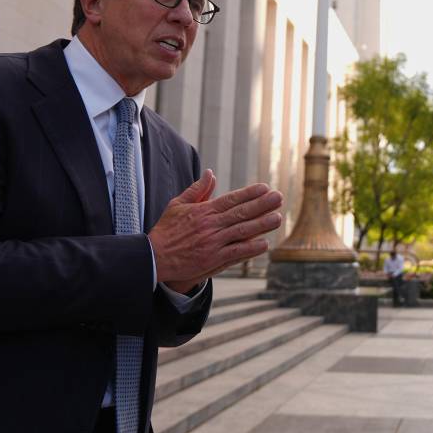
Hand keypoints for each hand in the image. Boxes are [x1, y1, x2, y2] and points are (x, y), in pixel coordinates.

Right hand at [150, 170, 283, 291]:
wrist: (153, 257)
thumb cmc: (165, 230)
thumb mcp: (177, 204)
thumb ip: (197, 190)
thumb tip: (210, 173)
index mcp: (203, 211)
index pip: (231, 199)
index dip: (250, 193)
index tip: (265, 188)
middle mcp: (210, 225)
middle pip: (241, 213)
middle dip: (262, 205)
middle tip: (279, 198)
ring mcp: (212, 243)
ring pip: (242, 231)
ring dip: (261, 224)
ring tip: (277, 218)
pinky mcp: (212, 259)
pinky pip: (235, 252)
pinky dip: (250, 248)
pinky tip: (264, 243)